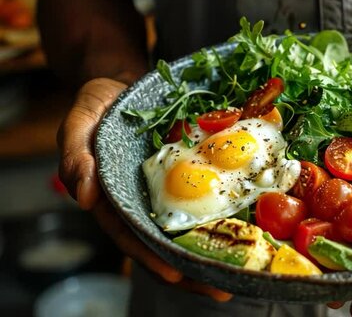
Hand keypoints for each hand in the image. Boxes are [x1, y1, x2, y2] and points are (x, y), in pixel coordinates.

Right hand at [58, 78, 231, 301]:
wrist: (129, 85)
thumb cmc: (100, 106)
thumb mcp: (80, 122)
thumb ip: (75, 155)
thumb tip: (82, 195)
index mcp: (115, 200)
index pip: (132, 237)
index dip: (153, 257)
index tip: (177, 275)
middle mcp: (146, 203)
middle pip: (168, 243)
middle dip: (195, 268)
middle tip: (224, 287)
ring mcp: (172, 192)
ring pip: (194, 227)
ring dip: (219, 248)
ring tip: (247, 268)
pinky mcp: (194, 176)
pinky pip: (211, 197)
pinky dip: (229, 212)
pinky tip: (254, 224)